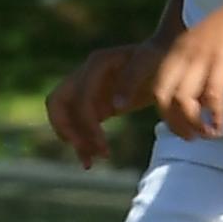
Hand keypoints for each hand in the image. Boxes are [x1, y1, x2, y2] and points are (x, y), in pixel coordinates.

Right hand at [46, 36, 169, 169]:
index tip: (105, 148)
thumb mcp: (150, 69)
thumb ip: (131, 84)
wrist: (163, 58)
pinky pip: (76, 122)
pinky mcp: (91, 101)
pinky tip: (90, 160)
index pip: (81, 97)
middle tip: (89, 155)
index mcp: (98, 63)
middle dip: (69, 130)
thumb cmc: (159, 61)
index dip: (88, 124)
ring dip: (72, 138)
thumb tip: (117, 107)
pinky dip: (79, 140)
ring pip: (63, 115)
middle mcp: (85, 73)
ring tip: (89, 163)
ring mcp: (85, 87)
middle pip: (59, 103)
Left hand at [149, 0, 222, 142]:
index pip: (158, 88)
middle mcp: (184, 53)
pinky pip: (213, 96)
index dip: (164, 113)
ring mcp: (202, 56)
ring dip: (194, 124)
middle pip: (164, 98)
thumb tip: (202, 96)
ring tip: (208, 135)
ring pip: (184, 101)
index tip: (179, 128)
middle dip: (175, 123)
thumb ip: (201, 65)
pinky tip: (221, 126)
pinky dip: (215, 116)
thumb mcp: (210, 43)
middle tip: (192, 138)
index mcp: (179, 49)